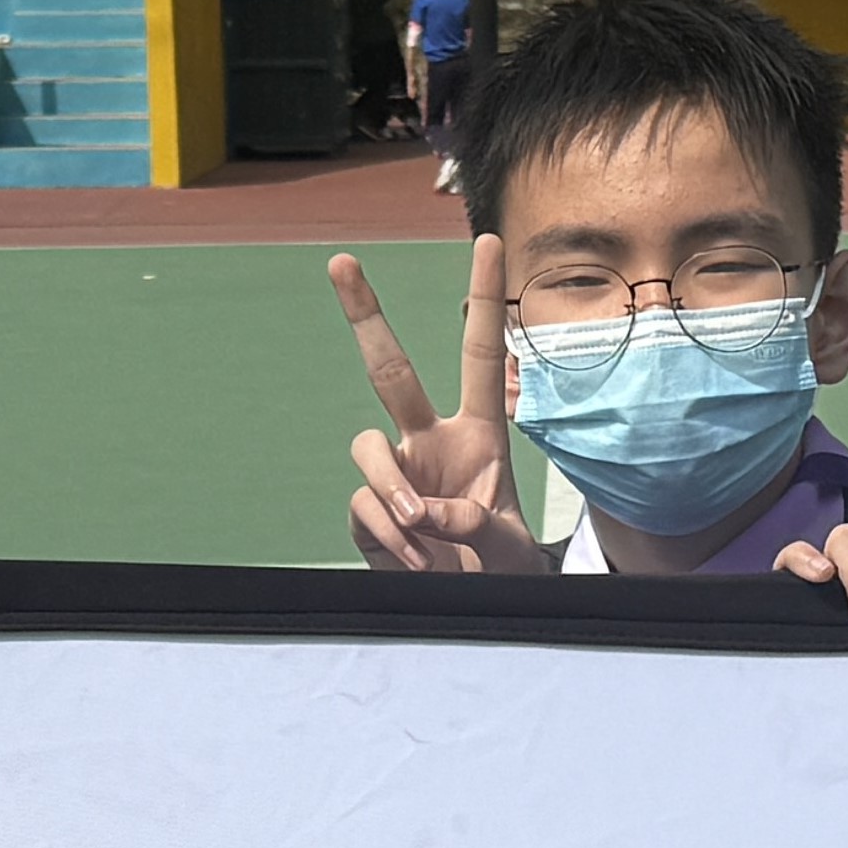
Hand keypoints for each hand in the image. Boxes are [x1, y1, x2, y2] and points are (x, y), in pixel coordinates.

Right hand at [336, 237, 545, 574]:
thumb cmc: (499, 565)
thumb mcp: (506, 543)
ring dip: (391, 485)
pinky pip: (364, 505)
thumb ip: (473, 521)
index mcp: (478, 431)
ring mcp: (396, 475)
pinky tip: (414, 559)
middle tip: (340, 263)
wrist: (475, 607)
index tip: (489, 240)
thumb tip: (427, 507)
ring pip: (367, 447)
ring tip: (420, 526)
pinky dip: (388, 532)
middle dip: (364, 315)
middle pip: (390, 370)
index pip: (480, 353)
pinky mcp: (369, 513)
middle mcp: (429, 442)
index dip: (484, 297)